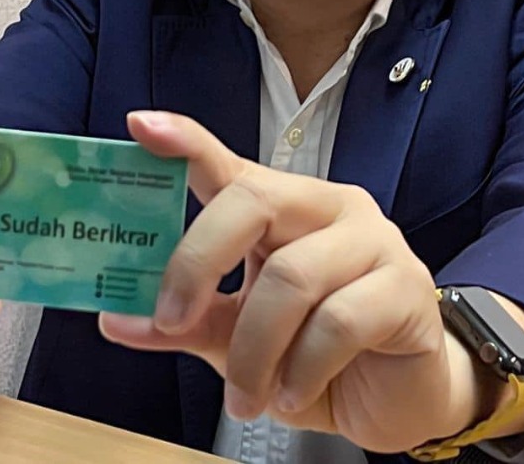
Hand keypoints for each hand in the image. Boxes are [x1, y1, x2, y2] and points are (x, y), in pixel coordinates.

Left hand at [99, 112, 493, 452]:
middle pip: (252, 202)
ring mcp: (373, 240)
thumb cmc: (316, 354)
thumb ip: (187, 323)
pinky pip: (339, 321)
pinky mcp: (406, 286)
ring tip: (244, 397)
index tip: (138, 126)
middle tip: (168, 319)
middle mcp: (328, 206)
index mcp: (283, 207)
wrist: (400, 397)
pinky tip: (292, 394)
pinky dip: (302, 369)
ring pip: (292, 276)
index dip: (184, 141)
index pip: (229, 164)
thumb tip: (117, 318)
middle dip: (197, 261)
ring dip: (253, 350)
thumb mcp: (239, 339)